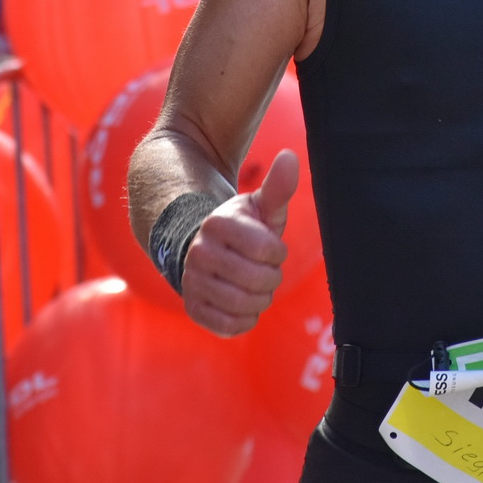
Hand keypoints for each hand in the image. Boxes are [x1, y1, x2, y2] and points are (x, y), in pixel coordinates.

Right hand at [181, 150, 297, 336]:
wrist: (206, 251)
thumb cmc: (244, 229)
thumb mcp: (261, 208)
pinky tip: (242, 303)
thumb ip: (278, 187)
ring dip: (259, 298)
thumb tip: (290, 156)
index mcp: (217, 223)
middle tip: (263, 268)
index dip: (277, 252)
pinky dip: (245, 318)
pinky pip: (230, 326)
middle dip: (270, 277)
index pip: (268, 250)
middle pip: (257, 280)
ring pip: (245, 305)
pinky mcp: (192, 308)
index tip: (270, 248)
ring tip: (253, 285)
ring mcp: (192, 281)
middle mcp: (199, 252)